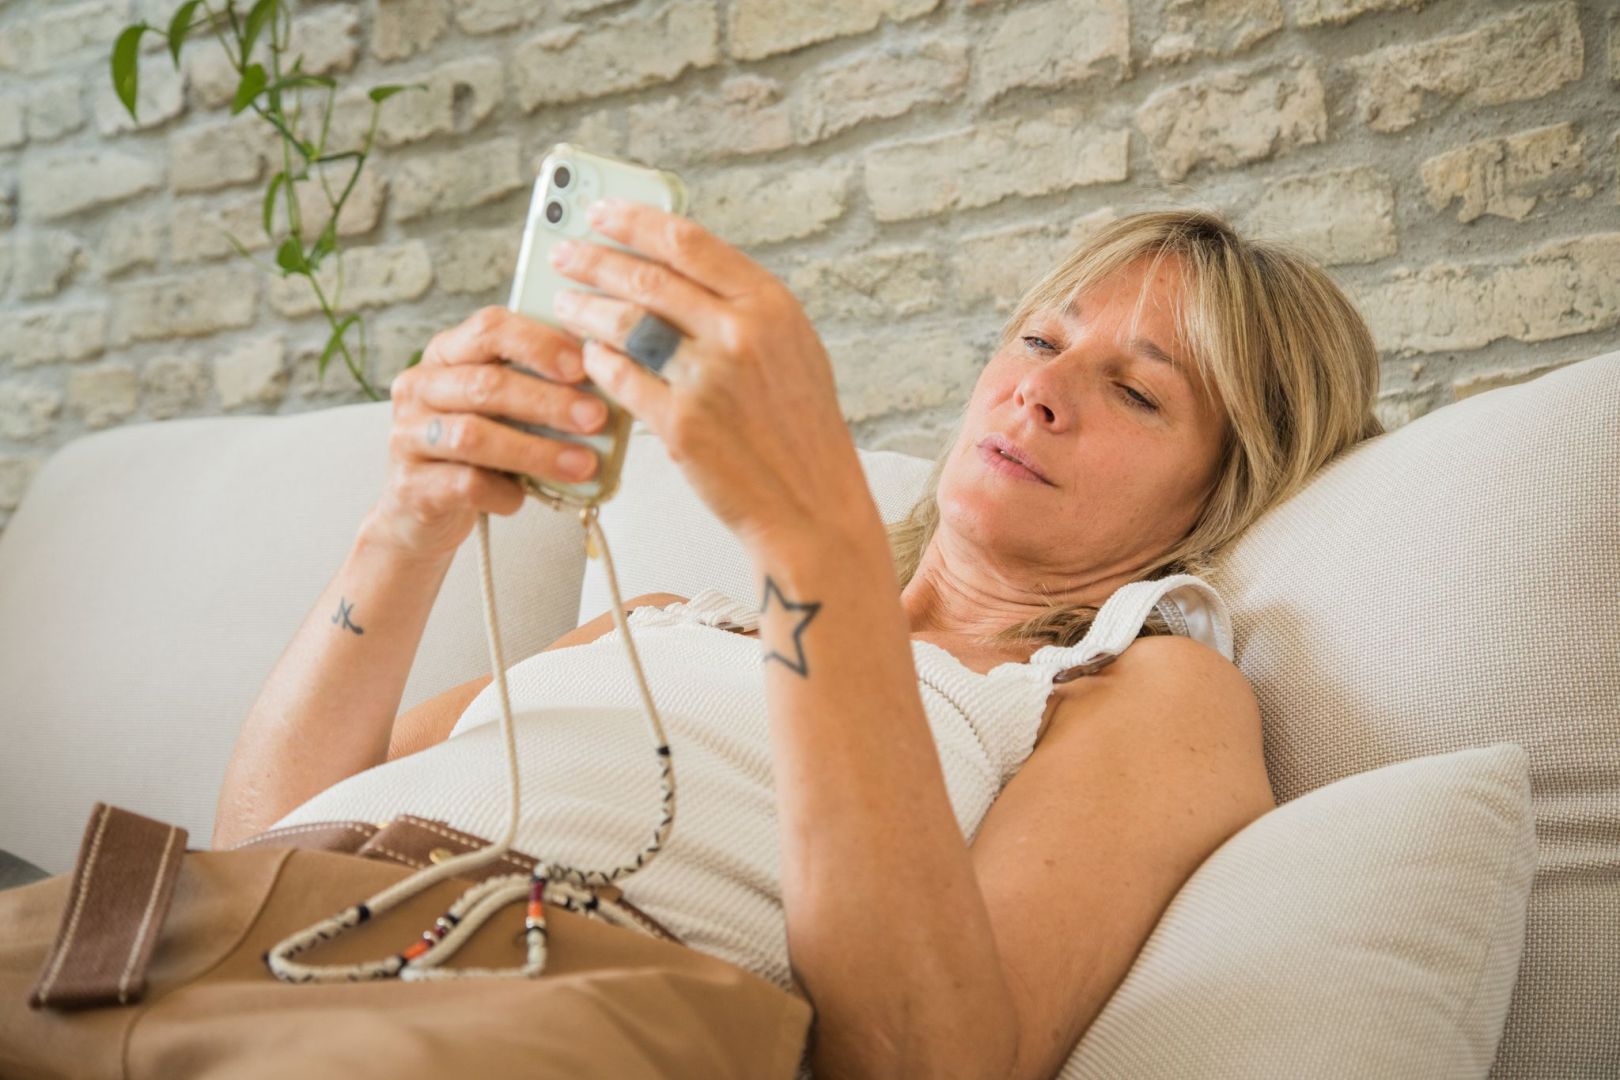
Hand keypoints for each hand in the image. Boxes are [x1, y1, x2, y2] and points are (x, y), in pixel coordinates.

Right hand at [368, 306, 606, 560]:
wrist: (422, 508)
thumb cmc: (476, 449)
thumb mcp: (503, 409)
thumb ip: (537, 388)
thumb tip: (606, 387)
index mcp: (447, 353)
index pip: (490, 328)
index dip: (540, 343)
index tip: (585, 365)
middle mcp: (420, 386)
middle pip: (486, 384)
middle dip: (549, 401)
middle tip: (595, 418)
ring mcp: (408, 435)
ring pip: (474, 436)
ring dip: (536, 451)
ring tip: (582, 465)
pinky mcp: (411, 483)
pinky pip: (465, 484)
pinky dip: (505, 492)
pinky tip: (525, 496)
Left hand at [550, 197, 878, 554]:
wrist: (812, 505)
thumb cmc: (800, 430)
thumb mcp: (791, 348)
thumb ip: (741, 306)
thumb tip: (677, 266)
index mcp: (770, 305)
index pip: (688, 241)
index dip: (634, 220)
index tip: (600, 212)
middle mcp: (740, 334)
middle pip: (646, 278)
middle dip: (593, 261)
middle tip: (563, 256)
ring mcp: (708, 380)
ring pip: (624, 325)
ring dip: (584, 310)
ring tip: (563, 305)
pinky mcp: (680, 425)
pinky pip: (619, 379)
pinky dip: (597, 362)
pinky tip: (588, 356)